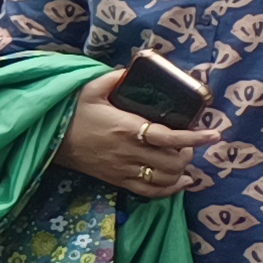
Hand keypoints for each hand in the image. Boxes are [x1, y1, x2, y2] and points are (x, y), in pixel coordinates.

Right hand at [59, 66, 205, 200]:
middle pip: (171, 162)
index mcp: (126, 128)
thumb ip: (114, 78)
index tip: (213, 134)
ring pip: (164, 179)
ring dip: (180, 171)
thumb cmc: (72, 113)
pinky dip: (170, 190)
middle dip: (186, 154)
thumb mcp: (89, 89)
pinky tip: (181, 182)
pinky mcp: (117, 180)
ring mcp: (123, 169)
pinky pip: (149, 192)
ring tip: (181, 159)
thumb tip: (132, 69)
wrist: (49, 140)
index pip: (168, 137)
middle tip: (186, 143)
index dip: (194, 137)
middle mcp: (128, 152)